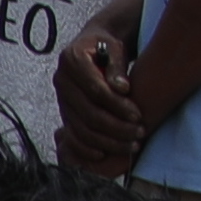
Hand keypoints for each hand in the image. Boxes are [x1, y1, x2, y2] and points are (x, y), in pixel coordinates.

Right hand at [57, 26, 146, 173]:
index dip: (118, 105)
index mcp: (72, 59)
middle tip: (140, 133)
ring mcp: (60, 98)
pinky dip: (86, 148)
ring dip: (108, 141)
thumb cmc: (109, 46)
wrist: (93, 46)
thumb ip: (117, 66)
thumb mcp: (115, 48)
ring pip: (81, 128)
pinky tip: (104, 154)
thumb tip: (121, 88)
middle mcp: (61, 80)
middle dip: (116, 127)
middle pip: (88, 113)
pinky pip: (72, 136)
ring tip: (132, 144)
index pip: (96, 90)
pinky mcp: (64, 112)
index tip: (139, 115)